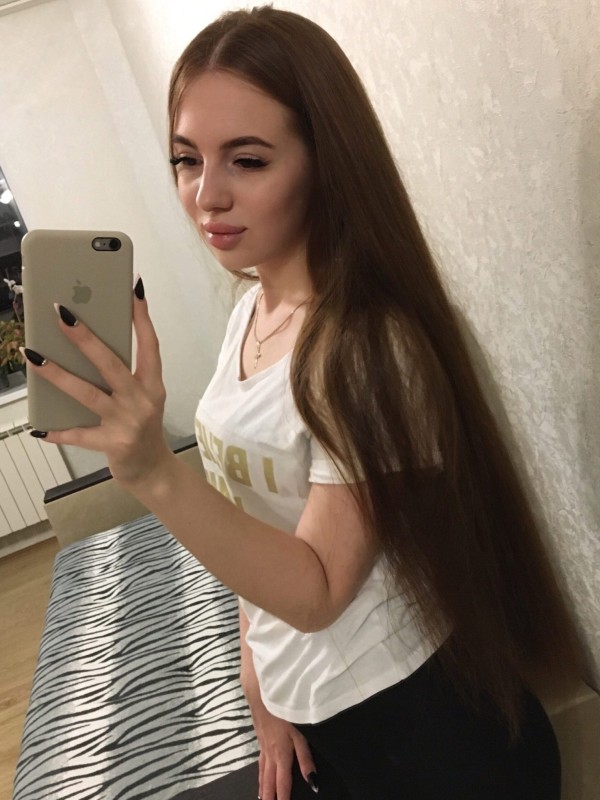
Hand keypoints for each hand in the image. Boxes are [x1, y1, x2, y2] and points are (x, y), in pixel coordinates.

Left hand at [24, 281, 172, 485]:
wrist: (153, 470)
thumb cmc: (141, 427)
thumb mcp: (142, 397)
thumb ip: (124, 375)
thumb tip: (87, 346)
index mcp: (153, 384)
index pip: (149, 344)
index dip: (141, 316)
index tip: (132, 287)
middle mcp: (143, 400)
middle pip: (111, 363)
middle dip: (84, 337)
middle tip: (60, 313)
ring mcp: (128, 422)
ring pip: (88, 393)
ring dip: (58, 374)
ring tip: (33, 356)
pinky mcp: (113, 444)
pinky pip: (79, 434)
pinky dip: (58, 431)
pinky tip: (38, 427)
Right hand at [249, 698, 316, 799]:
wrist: (262, 695)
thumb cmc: (283, 711)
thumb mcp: (300, 734)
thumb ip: (305, 758)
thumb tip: (312, 781)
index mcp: (281, 755)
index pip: (282, 783)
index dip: (283, 798)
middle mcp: (270, 754)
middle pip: (269, 781)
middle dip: (269, 797)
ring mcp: (263, 746)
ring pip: (262, 773)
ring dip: (263, 788)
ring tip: (262, 799)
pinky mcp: (260, 738)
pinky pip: (259, 762)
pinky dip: (259, 773)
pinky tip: (260, 774)